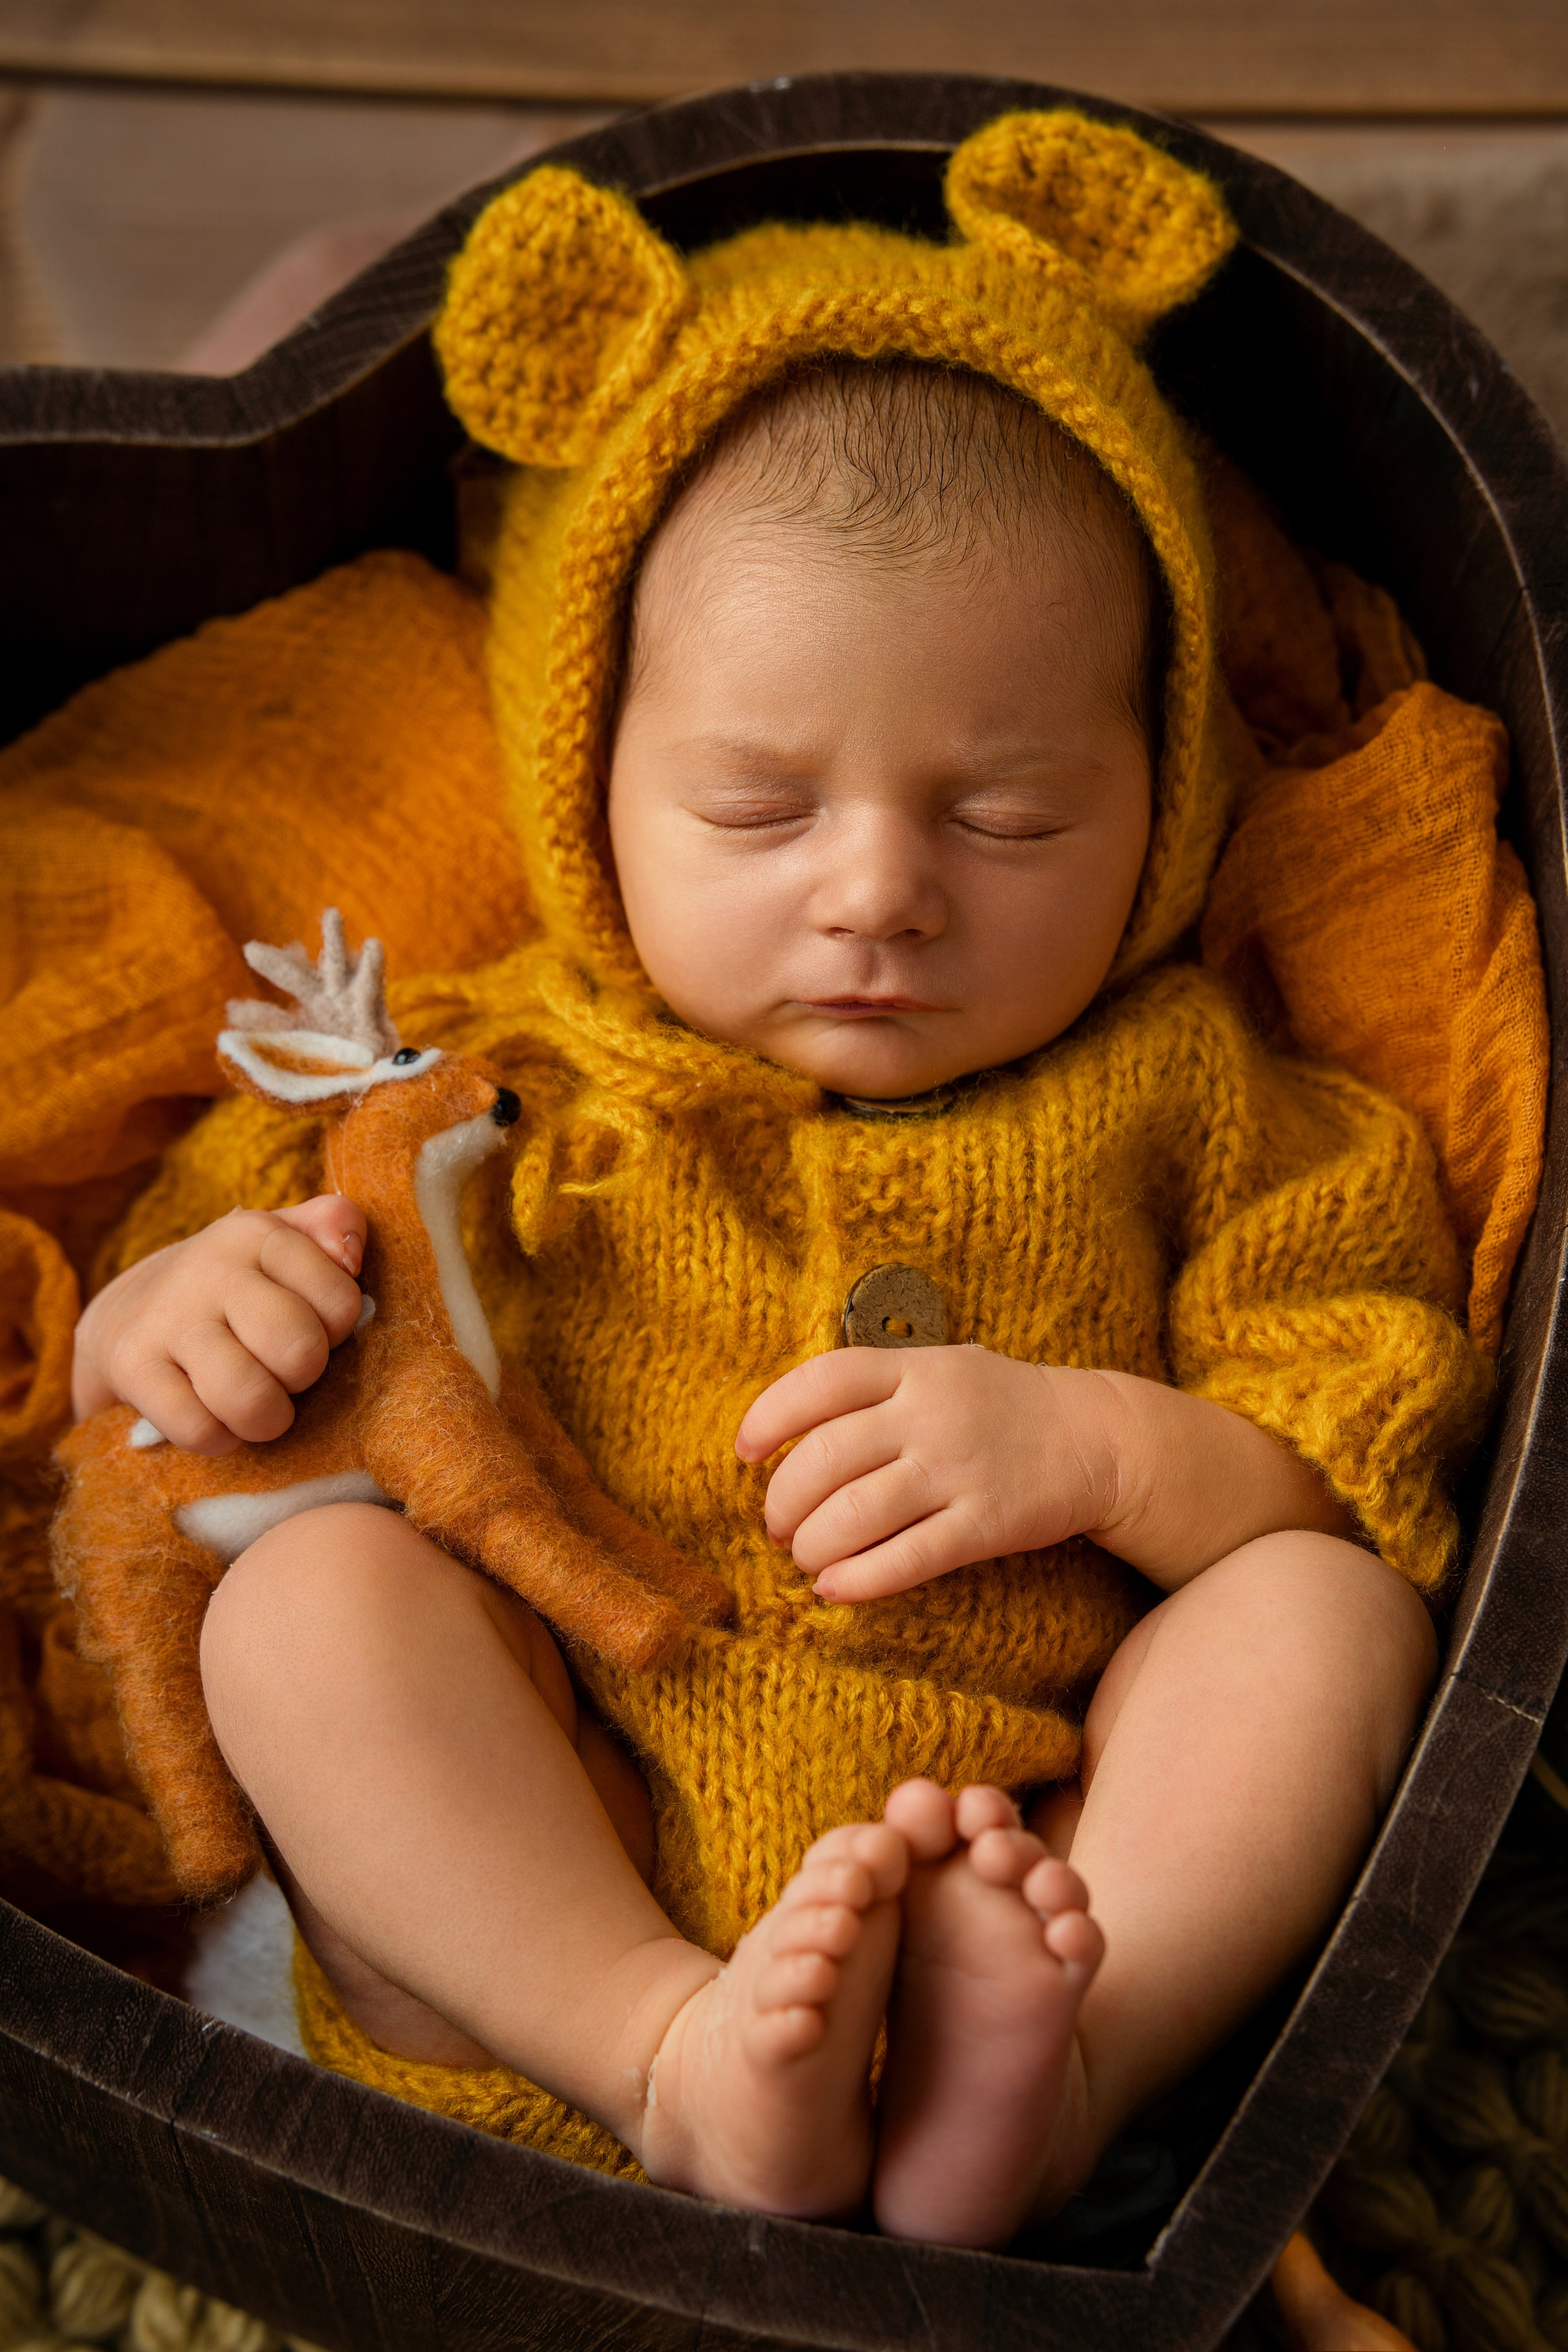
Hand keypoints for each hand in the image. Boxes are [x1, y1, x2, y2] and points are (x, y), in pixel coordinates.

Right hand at [71, 1195, 366, 1455]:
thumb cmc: (233, 1287)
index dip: (336, 1332)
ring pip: (251, 1398)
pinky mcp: (131, 1366)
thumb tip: (351, 1255)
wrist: (126, 1316)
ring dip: (266, 1418)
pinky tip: (214, 1417)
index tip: (307, 1326)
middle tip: (281, 1371)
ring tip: (255, 1403)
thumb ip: (335, 1226)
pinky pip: (199, 1429)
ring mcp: (167, 1318)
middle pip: (300, 1350)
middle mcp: (210, 1268)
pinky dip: (218, 1438)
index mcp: (256, 1234)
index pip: (341, 1303)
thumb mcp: (282, 1241)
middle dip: (302, 1377)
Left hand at [735, 1345, 1355, 1602]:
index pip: (820, 1383)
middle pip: (824, 1459)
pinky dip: (859, 1580)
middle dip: (783, 1502)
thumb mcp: (941, 1369)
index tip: (744, 1452)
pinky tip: (835, 1589)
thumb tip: (785, 1428)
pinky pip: (906, 1559)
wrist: (1099, 1437)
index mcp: (914, 1369)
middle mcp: (932, 1414)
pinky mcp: (987, 1524)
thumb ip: (875, 1389)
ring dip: (812, 1546)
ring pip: (855, 1515)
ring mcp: (960, 1469)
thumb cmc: (999, 1406)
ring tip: (805, 1558)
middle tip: (776, 1525)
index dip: (769, 1417)